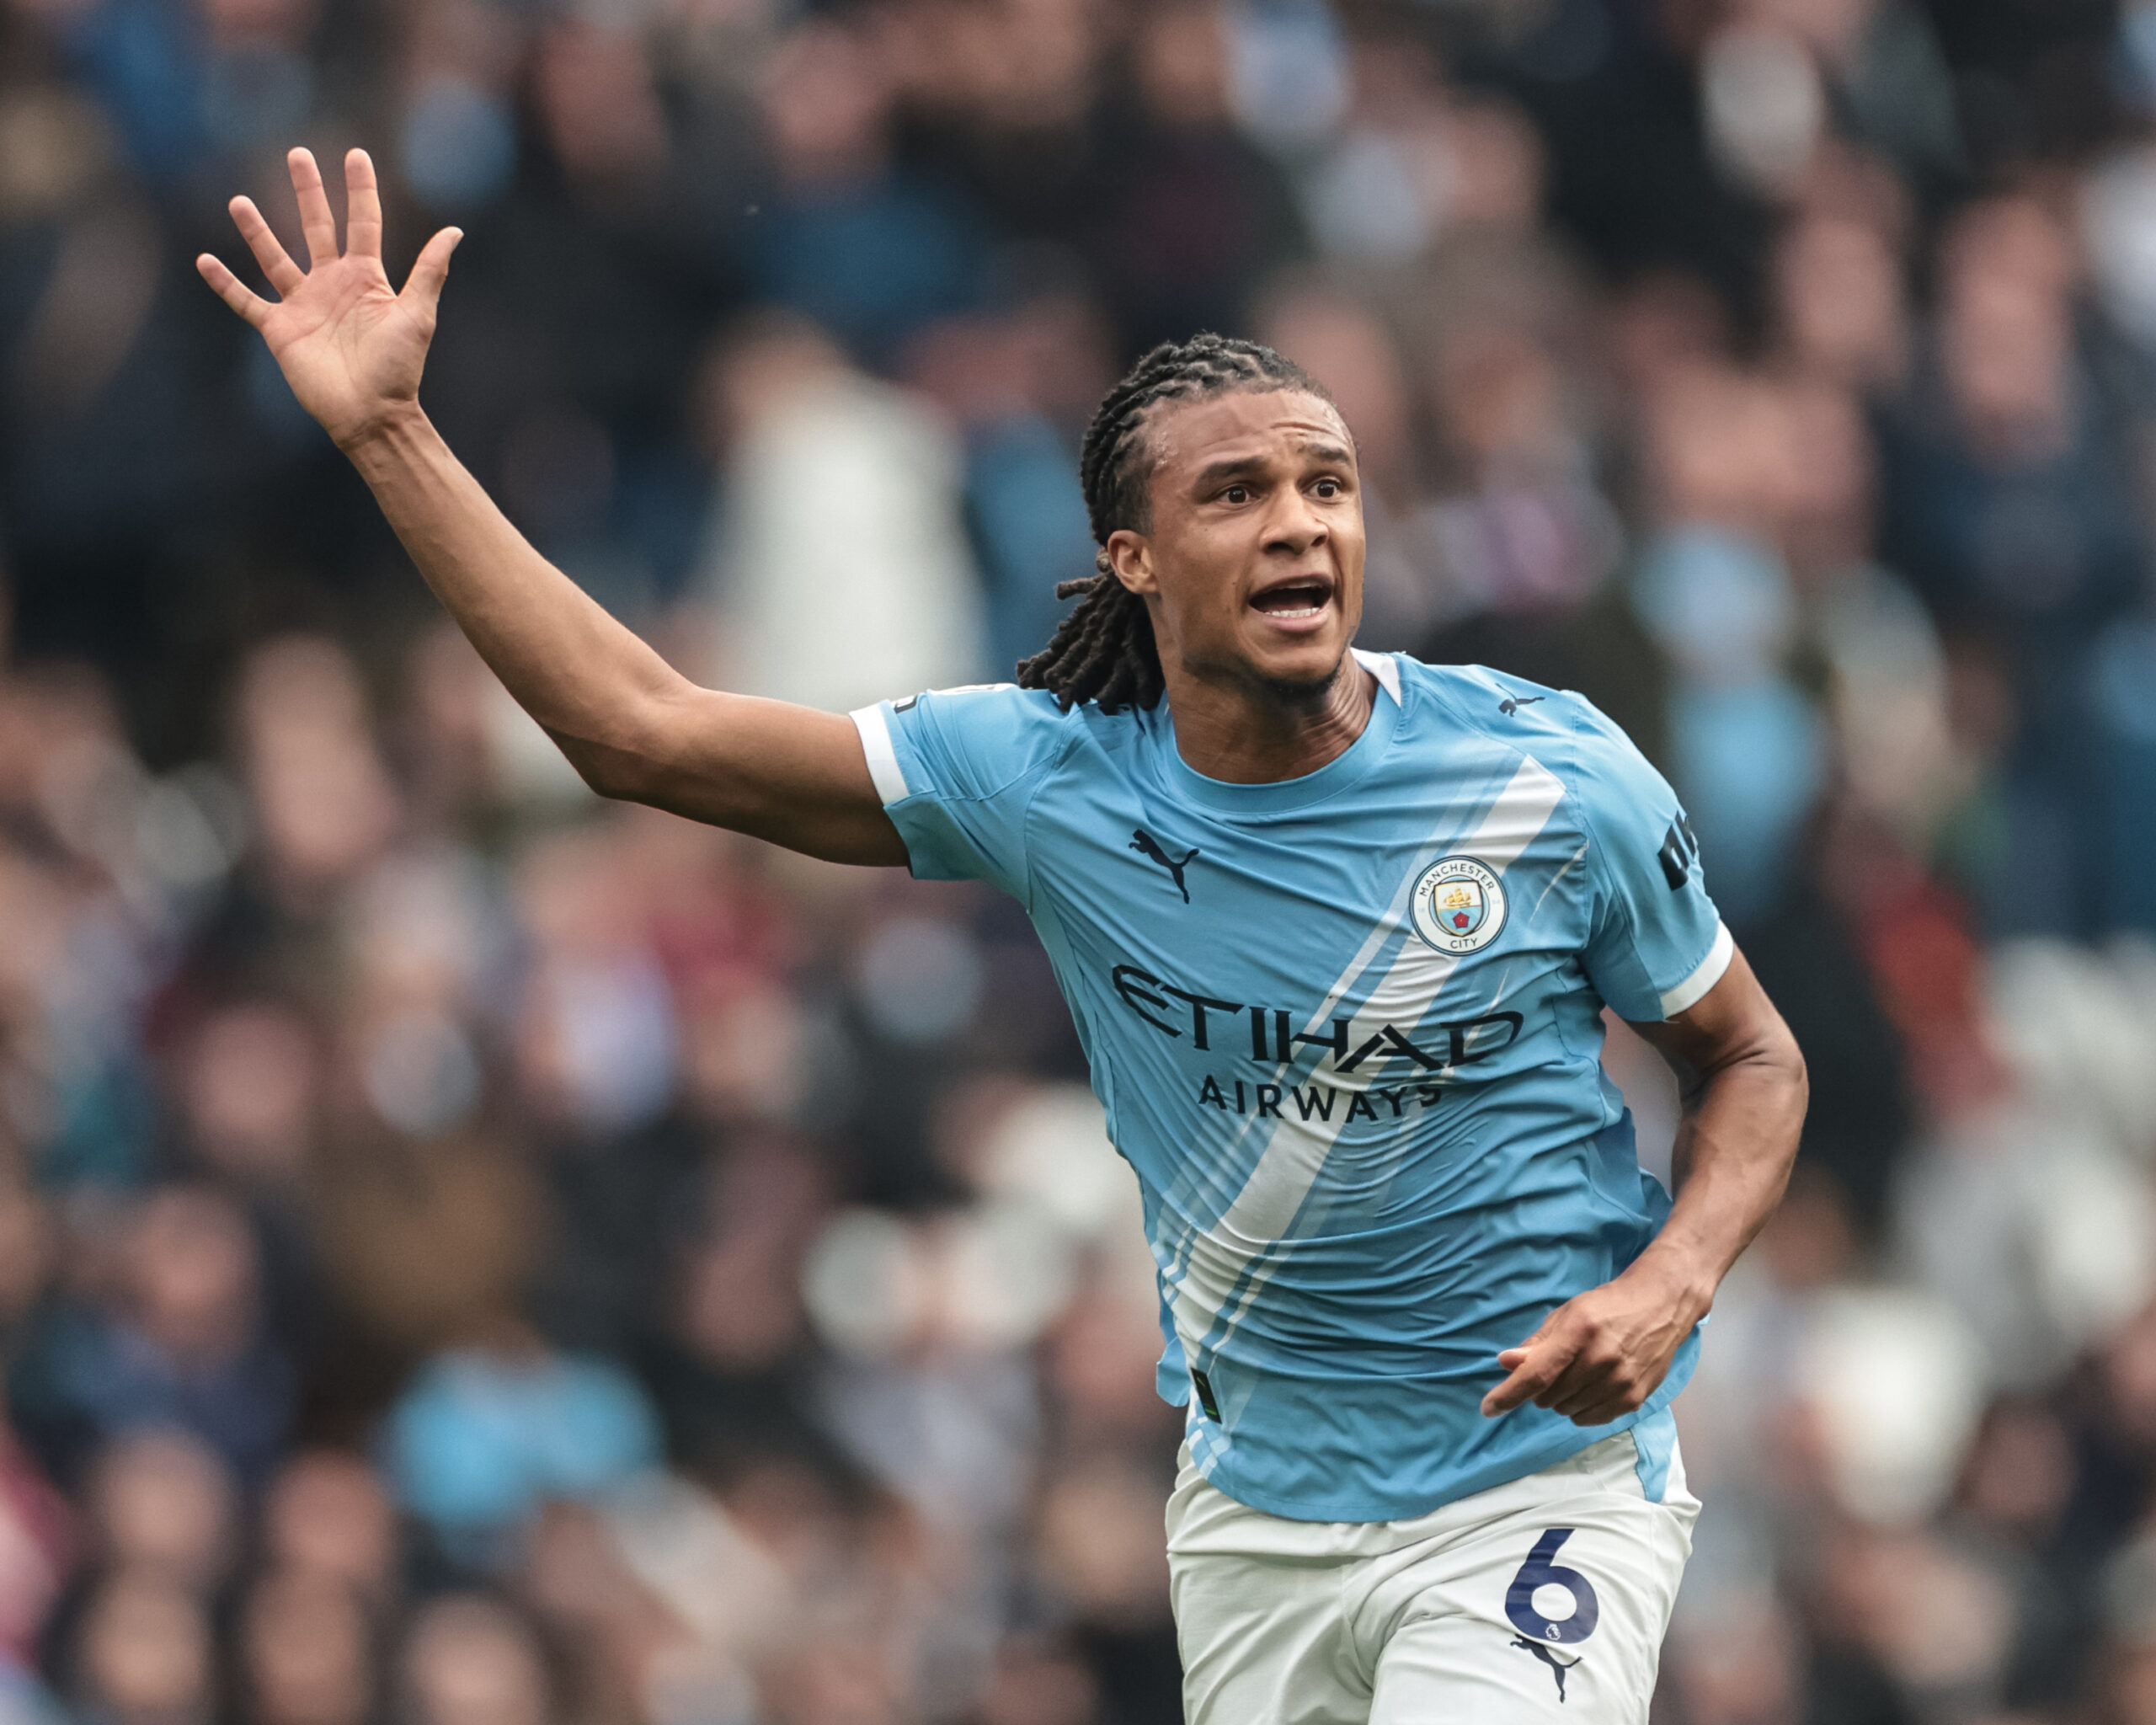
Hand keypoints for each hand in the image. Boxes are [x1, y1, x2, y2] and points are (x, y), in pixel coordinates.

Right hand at [197, 147, 460, 448]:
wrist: (371, 413)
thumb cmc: (399, 369)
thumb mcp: (417, 315)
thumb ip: (429, 272)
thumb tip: (455, 231)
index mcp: (366, 278)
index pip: (363, 223)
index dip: (361, 190)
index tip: (356, 155)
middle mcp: (332, 284)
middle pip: (317, 227)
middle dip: (308, 192)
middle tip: (297, 154)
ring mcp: (303, 305)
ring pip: (274, 257)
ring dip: (257, 230)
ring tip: (238, 200)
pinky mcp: (280, 329)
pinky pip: (246, 301)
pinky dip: (225, 283)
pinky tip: (204, 261)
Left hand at [1479, 1259, 1707, 1426]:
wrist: (1661, 1306)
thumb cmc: (1607, 1307)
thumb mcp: (1568, 1314)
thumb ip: (1537, 1342)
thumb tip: (1505, 1363)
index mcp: (1579, 1331)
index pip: (1536, 1374)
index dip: (1508, 1394)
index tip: (1488, 1408)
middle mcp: (1601, 1359)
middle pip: (1548, 1396)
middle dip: (1539, 1389)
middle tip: (1553, 1368)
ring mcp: (1621, 1382)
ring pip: (1566, 1410)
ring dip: (1560, 1399)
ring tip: (1576, 1374)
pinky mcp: (1635, 1399)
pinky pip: (1590, 1419)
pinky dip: (1580, 1409)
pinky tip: (1589, 1388)